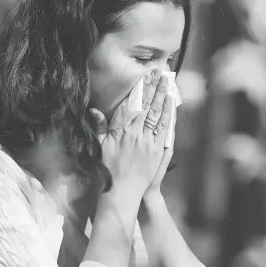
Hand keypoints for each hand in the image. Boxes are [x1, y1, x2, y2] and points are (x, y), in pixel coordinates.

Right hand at [89, 69, 172, 200]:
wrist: (122, 192)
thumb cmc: (108, 170)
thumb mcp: (99, 147)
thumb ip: (99, 128)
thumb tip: (94, 111)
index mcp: (121, 131)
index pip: (133, 104)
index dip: (140, 89)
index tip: (144, 77)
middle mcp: (136, 134)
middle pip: (147, 106)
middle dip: (154, 88)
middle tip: (160, 74)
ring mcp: (149, 142)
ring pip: (157, 114)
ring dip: (162, 97)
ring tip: (166, 83)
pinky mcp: (158, 150)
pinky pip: (164, 128)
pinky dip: (168, 114)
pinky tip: (170, 104)